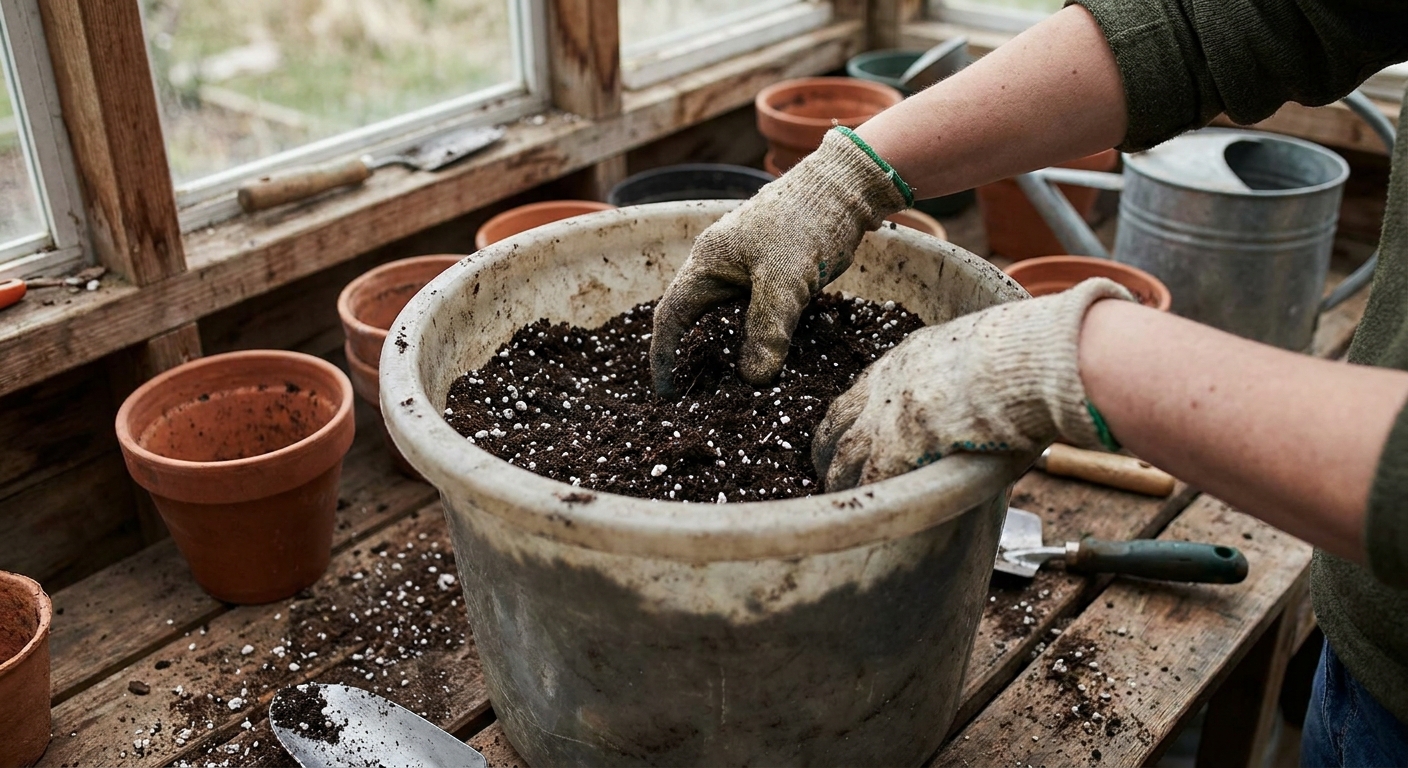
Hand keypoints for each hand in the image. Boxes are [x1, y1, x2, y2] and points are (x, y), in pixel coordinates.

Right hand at [650, 129, 908, 394]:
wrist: (845, 188)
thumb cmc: (807, 222)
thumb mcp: (785, 280)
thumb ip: (767, 329)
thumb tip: (754, 379)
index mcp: (708, 262)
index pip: (672, 315)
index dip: (664, 354)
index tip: (666, 391)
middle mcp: (720, 266)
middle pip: (696, 319)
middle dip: (694, 357)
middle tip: (699, 397)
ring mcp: (746, 269)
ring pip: (728, 318)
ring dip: (729, 351)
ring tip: (732, 388)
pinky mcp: (773, 273)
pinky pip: (754, 313)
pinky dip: (756, 338)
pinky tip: (767, 359)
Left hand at [813, 278, 1132, 490]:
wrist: (1014, 363)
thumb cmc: (1018, 355)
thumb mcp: (981, 351)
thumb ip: (970, 375)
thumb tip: (992, 395)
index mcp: (904, 360)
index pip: (864, 390)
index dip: (855, 416)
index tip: (853, 431)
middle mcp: (883, 389)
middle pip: (837, 423)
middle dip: (831, 448)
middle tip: (830, 470)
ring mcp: (883, 421)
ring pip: (843, 458)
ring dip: (839, 480)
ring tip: (841, 500)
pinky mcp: (893, 454)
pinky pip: (866, 485)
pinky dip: (862, 501)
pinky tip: (863, 518)